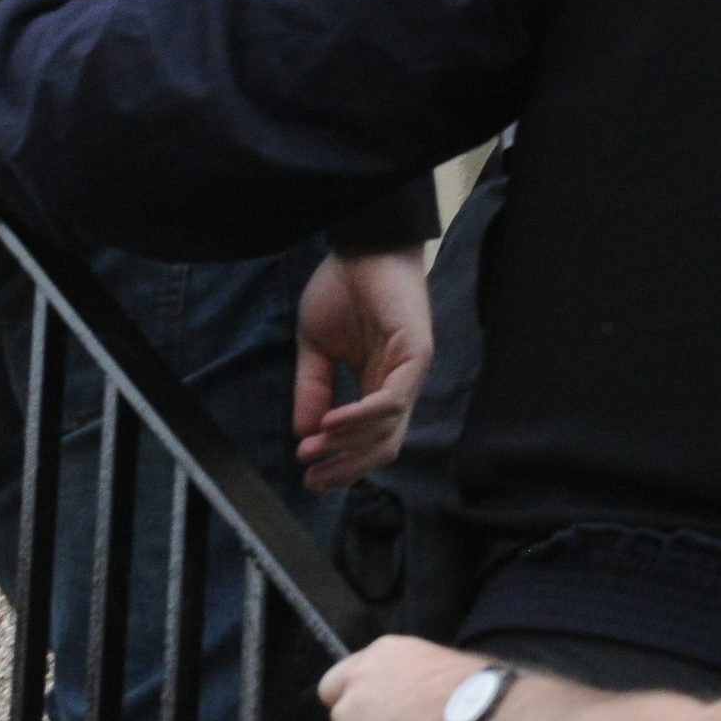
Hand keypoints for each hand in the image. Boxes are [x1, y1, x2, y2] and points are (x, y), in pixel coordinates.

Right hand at [294, 250, 431, 492]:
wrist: (360, 243)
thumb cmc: (342, 288)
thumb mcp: (315, 346)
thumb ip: (313, 388)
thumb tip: (305, 434)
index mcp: (378, 386)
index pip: (368, 443)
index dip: (341, 465)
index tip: (308, 478)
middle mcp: (399, 386)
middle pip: (383, 448)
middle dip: (346, 468)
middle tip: (311, 476)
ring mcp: (411, 372)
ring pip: (388, 431)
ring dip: (348, 446)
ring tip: (314, 448)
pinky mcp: (416, 353)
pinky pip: (393, 400)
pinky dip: (362, 417)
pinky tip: (332, 422)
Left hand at [318, 637, 482, 720]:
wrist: (480, 720)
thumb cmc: (477, 696)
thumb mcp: (438, 669)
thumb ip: (409, 680)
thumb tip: (411, 703)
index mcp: (383, 654)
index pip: (343, 679)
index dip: (357, 702)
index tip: (376, 719)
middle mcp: (357, 679)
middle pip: (341, 713)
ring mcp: (347, 714)